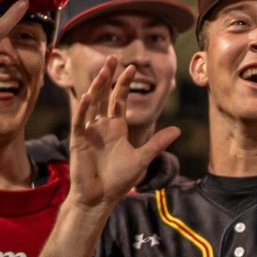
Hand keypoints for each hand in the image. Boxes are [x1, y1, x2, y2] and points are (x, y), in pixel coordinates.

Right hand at [66, 58, 180, 209]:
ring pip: (92, 104)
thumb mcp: (142, 159)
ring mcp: (89, 132)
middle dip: (108, 78)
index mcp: (116, 128)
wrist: (99, 198)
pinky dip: (83, 109)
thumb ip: (157, 143)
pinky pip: (80, 121)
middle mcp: (102, 126)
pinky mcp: (79, 141)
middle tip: (112, 58)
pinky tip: (88, 96)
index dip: (123, 83)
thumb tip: (178, 130)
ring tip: (102, 71)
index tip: (130, 67)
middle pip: (104, 96)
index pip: (118, 100)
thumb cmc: (118, 180)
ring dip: (96, 87)